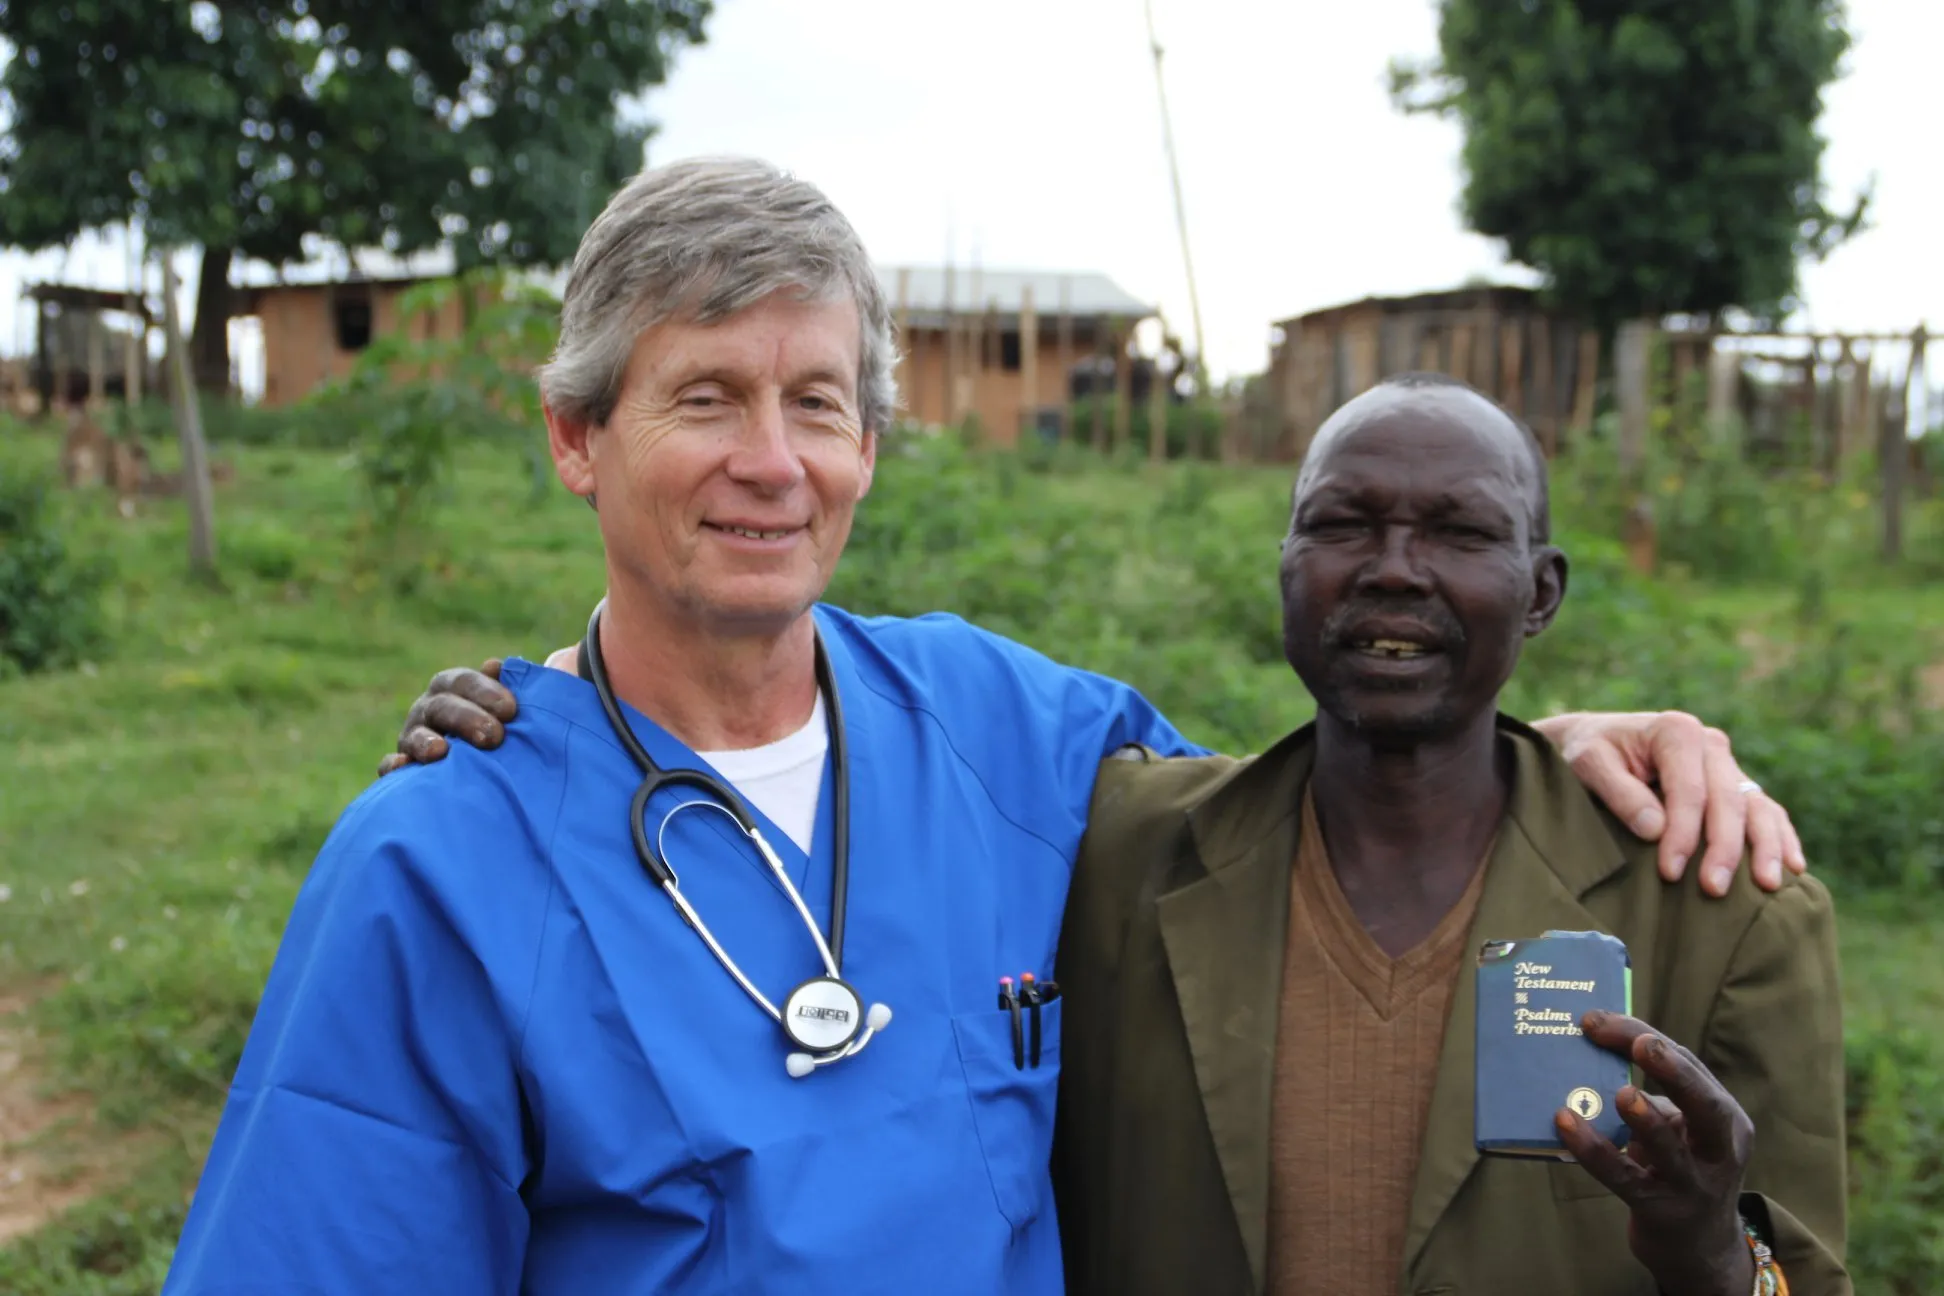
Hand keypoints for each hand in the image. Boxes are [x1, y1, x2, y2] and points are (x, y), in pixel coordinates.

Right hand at [376, 660, 520, 775]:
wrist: (487, 771)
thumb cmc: (505, 732)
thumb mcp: (510, 712)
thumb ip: (510, 692)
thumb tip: (494, 666)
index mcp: (454, 689)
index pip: (464, 682)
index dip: (485, 691)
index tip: (510, 709)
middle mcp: (430, 709)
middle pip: (442, 706)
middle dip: (466, 718)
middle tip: (494, 736)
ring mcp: (412, 738)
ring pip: (414, 735)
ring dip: (425, 741)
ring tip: (440, 751)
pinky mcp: (401, 768)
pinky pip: (390, 765)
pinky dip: (393, 766)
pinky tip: (402, 767)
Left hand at [1530, 710, 1805, 895]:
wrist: (1595, 742)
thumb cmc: (1588, 753)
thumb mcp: (1588, 764)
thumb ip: (1620, 793)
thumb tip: (1655, 830)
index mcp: (1677, 731)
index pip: (1689, 790)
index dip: (1683, 833)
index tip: (1670, 871)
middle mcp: (1710, 744)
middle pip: (1728, 800)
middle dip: (1724, 848)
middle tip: (1713, 889)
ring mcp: (1727, 764)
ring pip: (1757, 806)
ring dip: (1765, 846)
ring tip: (1768, 885)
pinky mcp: (1734, 784)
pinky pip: (1766, 810)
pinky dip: (1780, 837)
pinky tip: (1793, 867)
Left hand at [1558, 1011, 1755, 1295]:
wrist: (1697, 1245)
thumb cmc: (1680, 1166)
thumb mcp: (1681, 1128)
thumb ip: (1655, 1093)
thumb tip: (1591, 1045)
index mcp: (1726, 1118)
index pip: (1690, 1067)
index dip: (1645, 1038)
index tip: (1598, 1019)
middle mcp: (1719, 1151)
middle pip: (1705, 1106)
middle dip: (1675, 1071)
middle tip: (1641, 1043)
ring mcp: (1692, 1184)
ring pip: (1670, 1149)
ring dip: (1645, 1119)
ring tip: (1622, 1094)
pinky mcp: (1658, 1209)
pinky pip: (1623, 1177)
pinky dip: (1593, 1150)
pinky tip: (1565, 1125)